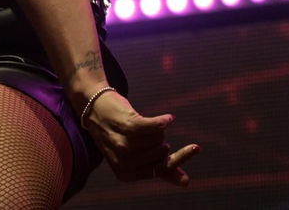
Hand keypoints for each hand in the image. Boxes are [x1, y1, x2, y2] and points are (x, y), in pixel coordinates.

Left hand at [84, 89, 199, 185]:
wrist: (93, 107)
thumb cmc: (118, 133)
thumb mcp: (136, 155)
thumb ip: (161, 169)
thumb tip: (186, 182)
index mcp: (125, 173)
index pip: (163, 168)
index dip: (178, 158)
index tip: (195, 147)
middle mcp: (123, 162)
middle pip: (162, 151)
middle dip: (158, 140)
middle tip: (141, 133)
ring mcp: (123, 144)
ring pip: (159, 138)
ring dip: (155, 129)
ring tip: (138, 124)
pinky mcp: (126, 125)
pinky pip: (155, 127)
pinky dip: (163, 121)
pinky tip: (169, 118)